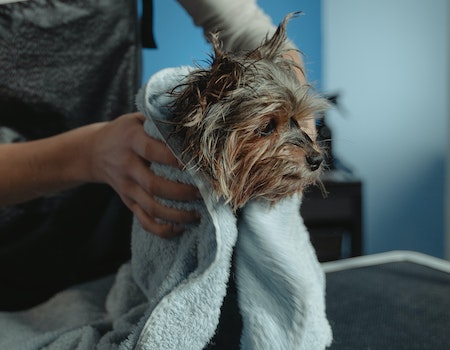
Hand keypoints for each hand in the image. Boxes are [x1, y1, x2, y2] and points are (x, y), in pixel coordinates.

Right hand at [90, 112, 199, 237]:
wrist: (93, 152)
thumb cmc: (125, 132)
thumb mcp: (137, 119)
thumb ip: (159, 122)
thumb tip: (192, 125)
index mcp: (131, 141)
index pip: (152, 151)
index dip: (174, 159)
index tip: (197, 164)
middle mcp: (127, 166)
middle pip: (153, 185)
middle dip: (182, 192)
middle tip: (203, 193)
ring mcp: (126, 187)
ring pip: (151, 207)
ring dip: (176, 215)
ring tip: (198, 215)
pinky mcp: (127, 202)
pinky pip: (144, 221)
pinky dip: (162, 229)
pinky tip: (180, 228)